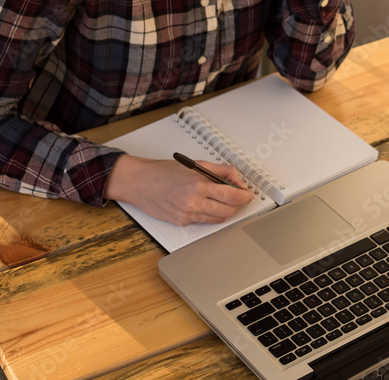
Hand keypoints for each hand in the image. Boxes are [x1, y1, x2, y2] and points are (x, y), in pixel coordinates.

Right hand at [105, 154, 253, 225]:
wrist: (140, 182)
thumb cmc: (164, 171)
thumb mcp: (196, 164)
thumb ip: (221, 171)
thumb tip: (237, 180)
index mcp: (199, 185)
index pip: (232, 195)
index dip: (245, 196)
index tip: (248, 194)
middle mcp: (194, 202)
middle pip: (228, 211)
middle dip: (236, 204)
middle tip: (236, 196)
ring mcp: (187, 215)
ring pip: (218, 219)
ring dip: (224, 211)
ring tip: (220, 200)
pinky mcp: (182, 223)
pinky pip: (203, 222)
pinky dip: (208, 214)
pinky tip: (203, 204)